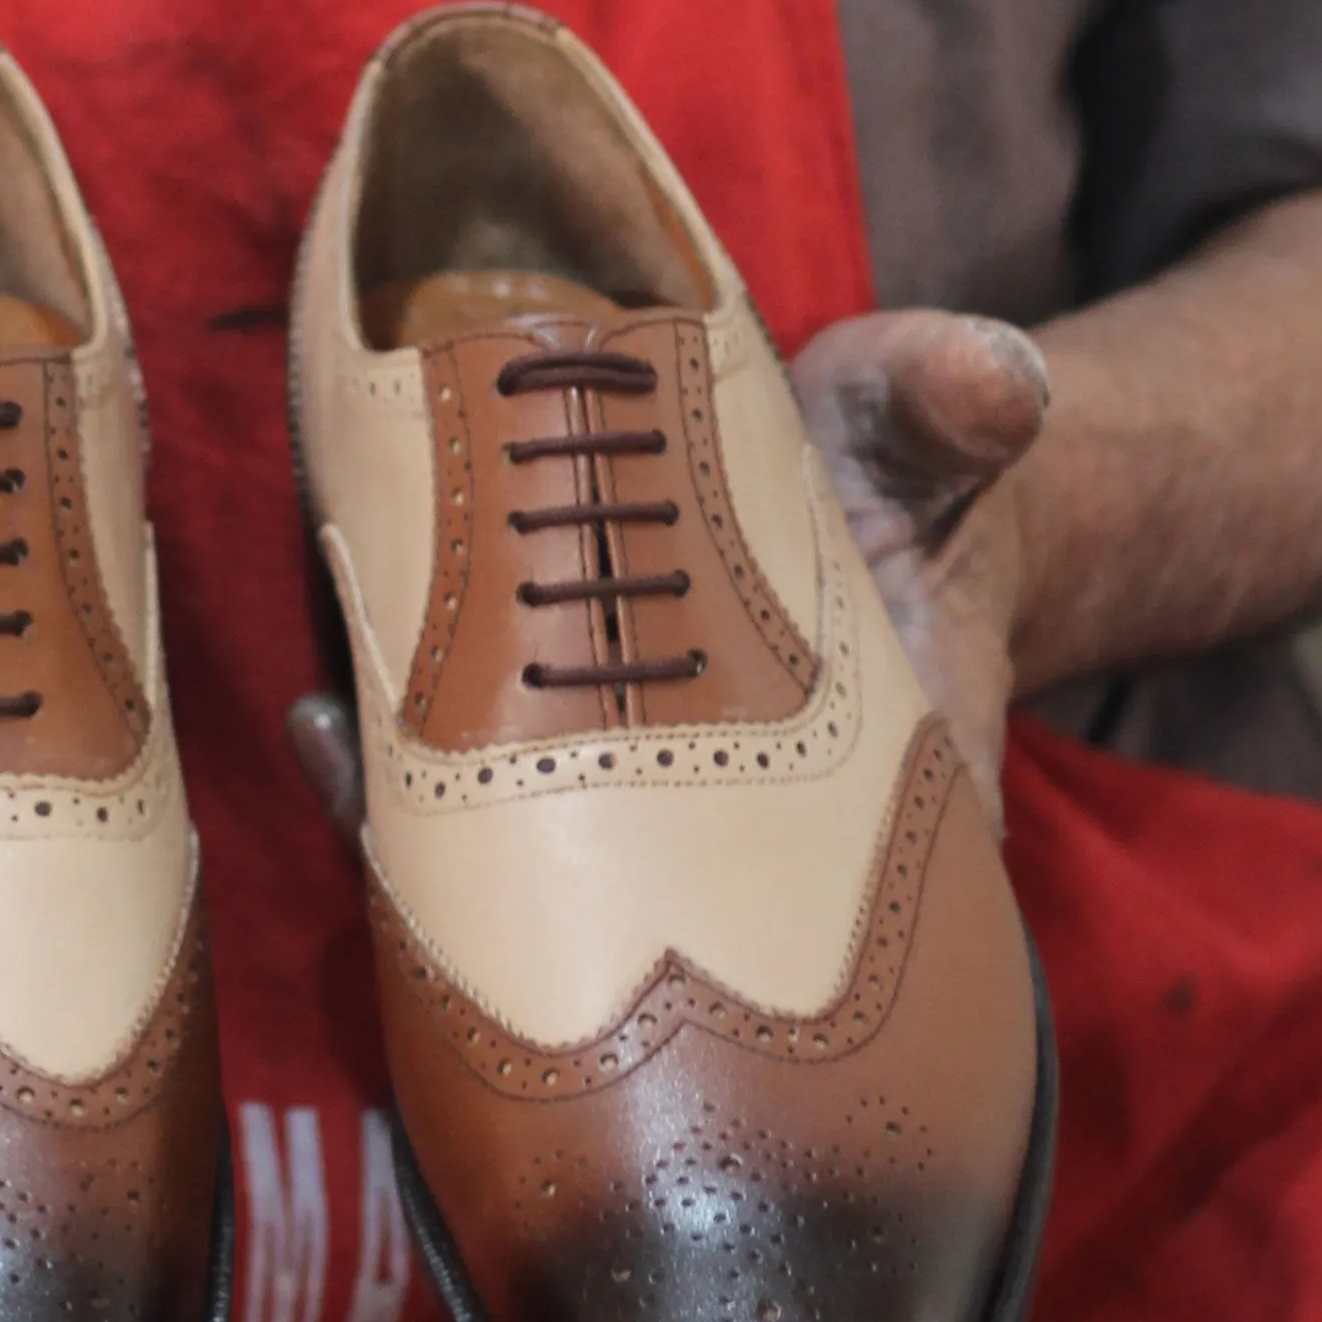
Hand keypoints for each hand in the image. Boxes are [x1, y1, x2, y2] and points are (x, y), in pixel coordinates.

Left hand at [286, 303, 1050, 843]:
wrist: (866, 460)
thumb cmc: (910, 458)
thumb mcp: (938, 420)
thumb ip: (960, 398)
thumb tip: (994, 378)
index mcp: (866, 788)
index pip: (804, 914)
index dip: (709, 943)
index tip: (610, 918)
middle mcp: (740, 819)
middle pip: (629, 911)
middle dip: (522, 903)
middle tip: (424, 849)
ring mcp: (640, 785)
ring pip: (531, 861)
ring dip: (434, 838)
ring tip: (342, 760)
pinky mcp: (562, 734)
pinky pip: (477, 783)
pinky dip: (404, 768)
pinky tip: (326, 720)